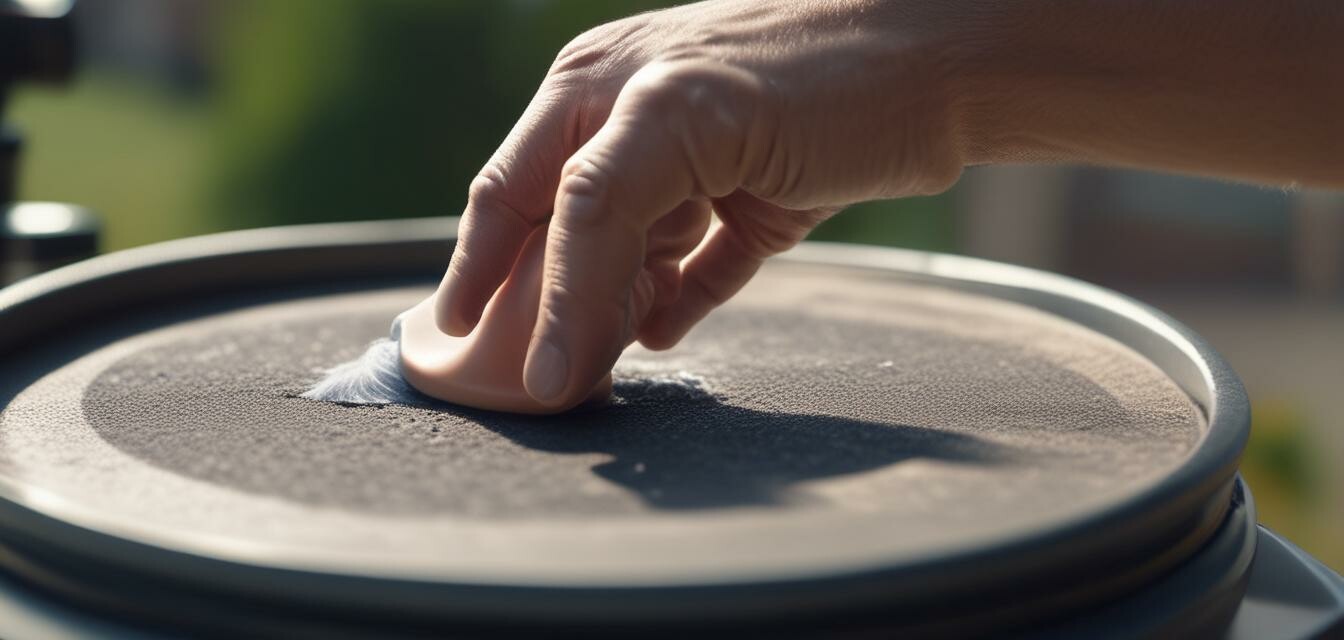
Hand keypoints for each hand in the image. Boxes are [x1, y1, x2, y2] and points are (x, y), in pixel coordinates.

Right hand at [434, 0, 964, 409]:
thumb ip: (597, 222)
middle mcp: (641, 124)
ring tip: (594, 362)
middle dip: (546, 298)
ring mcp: (706, 165)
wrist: (946, 65)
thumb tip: (555, 341)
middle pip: (570, 229)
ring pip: (634, 253)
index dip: (479, 268)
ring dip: (613, 306)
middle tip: (526, 368)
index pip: (517, 194)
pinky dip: (682, 299)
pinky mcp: (764, 202)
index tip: (454, 338)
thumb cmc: (810, 73)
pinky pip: (704, 265)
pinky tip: (664, 331)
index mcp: (599, 90)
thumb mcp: (673, 126)